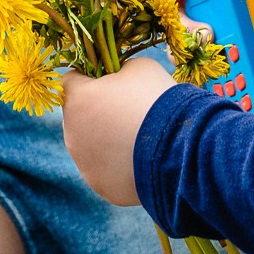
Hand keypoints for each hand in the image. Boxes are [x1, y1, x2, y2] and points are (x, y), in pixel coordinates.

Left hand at [59, 57, 172, 206]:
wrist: (182, 149)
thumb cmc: (159, 101)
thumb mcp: (140, 68)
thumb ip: (119, 70)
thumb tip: (117, 78)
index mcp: (78, 100)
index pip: (71, 80)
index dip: (92, 78)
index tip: (112, 81)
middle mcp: (72, 134)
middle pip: (78, 116)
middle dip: (98, 112)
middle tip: (129, 112)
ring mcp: (85, 164)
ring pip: (90, 145)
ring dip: (107, 140)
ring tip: (139, 139)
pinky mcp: (101, 186)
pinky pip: (105, 169)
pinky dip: (118, 164)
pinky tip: (142, 160)